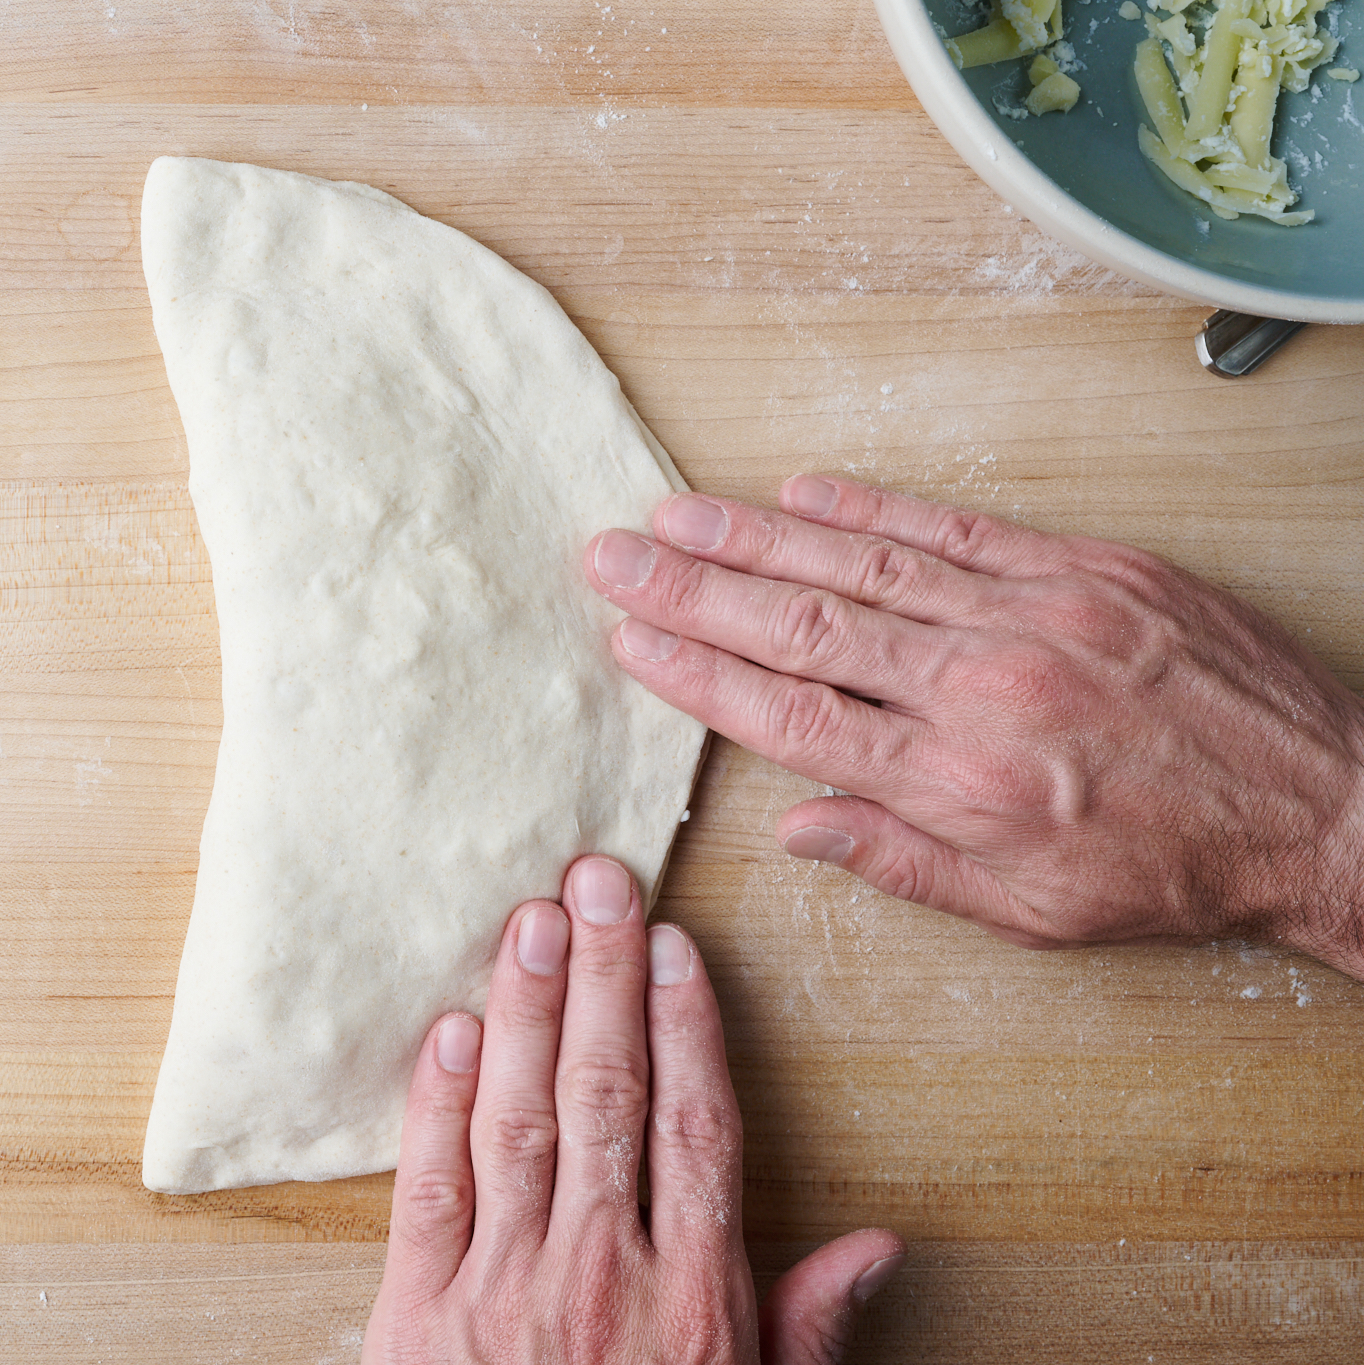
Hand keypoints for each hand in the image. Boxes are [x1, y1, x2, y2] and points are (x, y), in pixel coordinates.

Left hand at [364, 855, 903, 1363]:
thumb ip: (806, 1328)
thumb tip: (879, 1246)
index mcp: (692, 1298)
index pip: (695, 1127)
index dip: (686, 1027)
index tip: (672, 946)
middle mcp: (602, 1273)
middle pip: (609, 1095)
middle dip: (603, 979)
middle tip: (594, 880)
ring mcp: (505, 1289)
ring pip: (522, 1119)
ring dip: (528, 1011)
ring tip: (530, 921)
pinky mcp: (419, 1316)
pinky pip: (430, 1190)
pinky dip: (439, 1104)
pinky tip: (450, 1029)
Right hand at [584, 476, 1363, 976]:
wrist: (1327, 809)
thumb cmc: (1175, 868)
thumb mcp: (1030, 912)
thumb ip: (903, 859)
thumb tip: (797, 824)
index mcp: (959, 781)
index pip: (790, 717)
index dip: (698, 673)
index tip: (630, 641)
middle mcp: (982, 687)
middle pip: (804, 625)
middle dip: (694, 587)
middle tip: (611, 555)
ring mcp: (1034, 615)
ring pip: (865, 565)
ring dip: (756, 535)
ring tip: (674, 512)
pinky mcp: (1087, 569)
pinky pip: (957, 528)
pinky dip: (874, 506)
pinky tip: (803, 489)